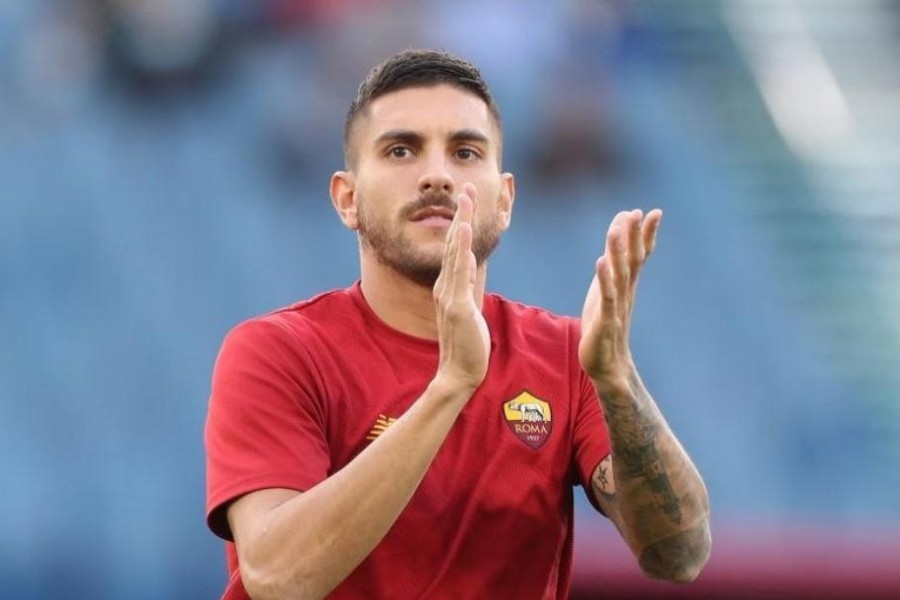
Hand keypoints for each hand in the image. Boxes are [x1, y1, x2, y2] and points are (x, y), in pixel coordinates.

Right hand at [432, 183, 490, 392]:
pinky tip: (463, 231)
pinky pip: (459, 273)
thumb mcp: (466, 307)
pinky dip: (460, 249)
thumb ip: (466, 286)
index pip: (455, 247)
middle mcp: (445, 285)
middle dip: (461, 214)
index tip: (467, 199)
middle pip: (453, 243)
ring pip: (455, 252)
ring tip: (465, 200)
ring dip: (460, 224)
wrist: (460, 371)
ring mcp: (449, 295)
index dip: (461, 222)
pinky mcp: (457, 306)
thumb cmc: (466, 343)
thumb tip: (468, 264)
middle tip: (466, 187)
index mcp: (447, 285)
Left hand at [579, 209, 660, 391]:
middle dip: (635, 235)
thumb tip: (617, 249)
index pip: (640, 256)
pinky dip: (604, 279)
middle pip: (632, 260)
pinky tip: (600, 262)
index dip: (647, 235)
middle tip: (638, 211)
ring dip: (618, 250)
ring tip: (616, 228)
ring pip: (619, 274)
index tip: (655, 212)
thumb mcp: (608, 294)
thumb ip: (613, 270)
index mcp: (627, 286)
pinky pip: (606, 297)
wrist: (608, 366)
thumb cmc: (605, 327)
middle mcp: (625, 293)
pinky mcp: (605, 321)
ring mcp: (616, 307)